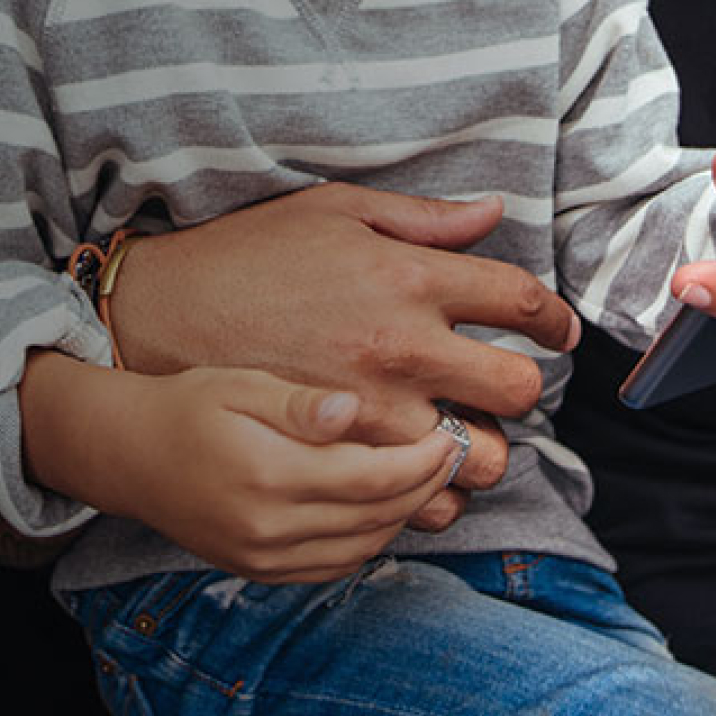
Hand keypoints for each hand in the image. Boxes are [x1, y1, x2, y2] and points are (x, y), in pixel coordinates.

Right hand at [24, 350, 460, 582]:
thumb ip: (298, 403)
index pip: (374, 478)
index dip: (424, 460)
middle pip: (379, 516)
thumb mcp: (238, 385)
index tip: (451, 434)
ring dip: (403, 515)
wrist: (126, 454)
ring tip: (422, 475)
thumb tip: (353, 409)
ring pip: (364, 547)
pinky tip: (378, 506)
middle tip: (453, 451)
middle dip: (425, 486)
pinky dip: (369, 540)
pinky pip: (335, 565)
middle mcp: (269, 527)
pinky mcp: (261, 572)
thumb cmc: (184, 405)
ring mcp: (265, 558)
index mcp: (268, 474)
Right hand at [103, 185, 579, 523]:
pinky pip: (420, 504)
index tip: (555, 331)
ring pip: (479, 459)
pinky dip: (429, 494)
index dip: (554, 319)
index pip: (519, 301)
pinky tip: (410, 467)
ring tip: (455, 428)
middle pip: (518, 390)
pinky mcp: (340, 458)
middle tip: (499, 384)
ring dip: (480, 447)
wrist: (159, 317)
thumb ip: (419, 218)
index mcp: (404, 277)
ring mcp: (370, 413)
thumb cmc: (245, 255)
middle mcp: (398, 347)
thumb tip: (492, 211)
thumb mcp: (330, 211)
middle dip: (521, 388)